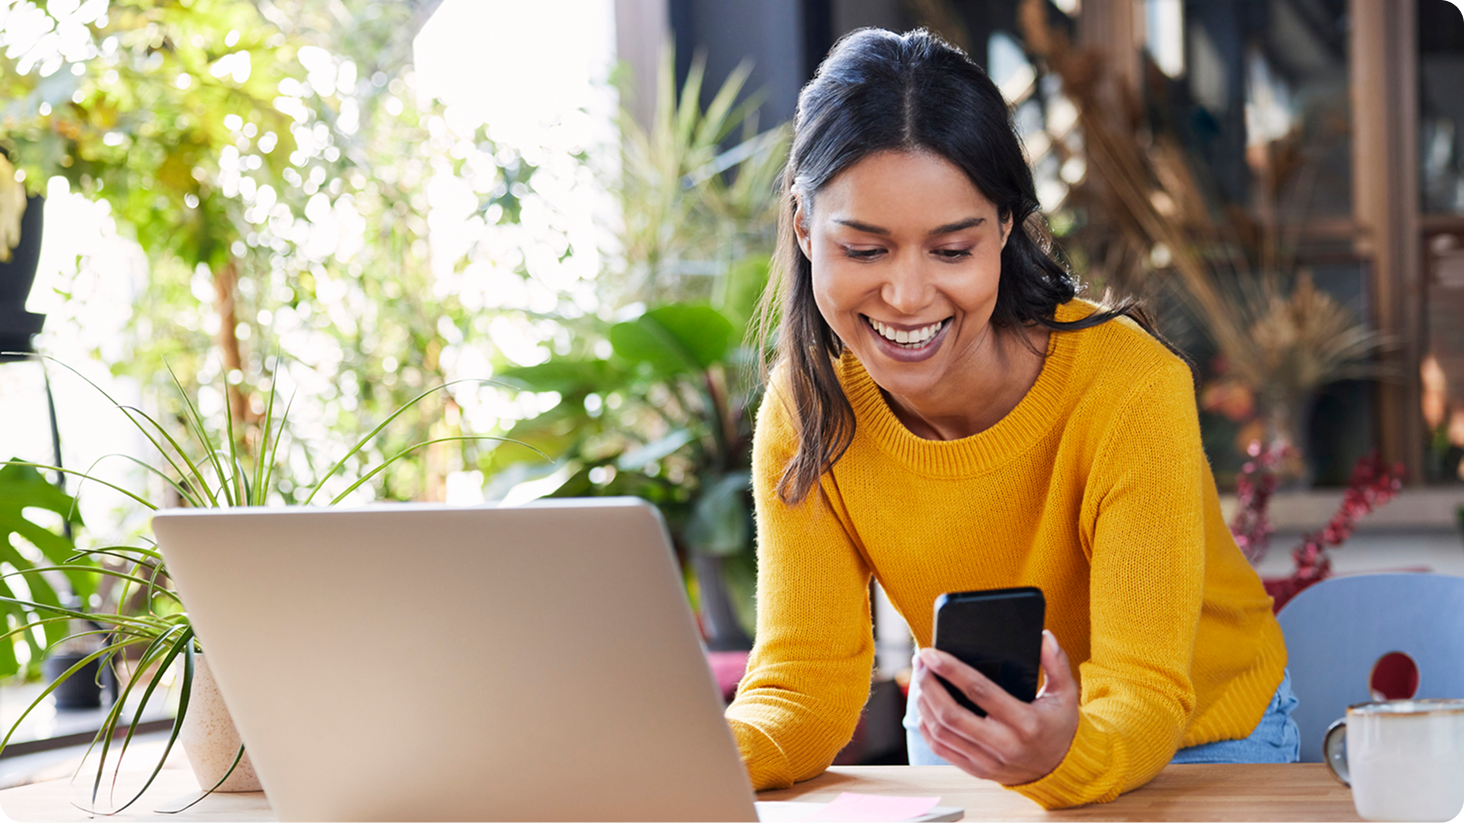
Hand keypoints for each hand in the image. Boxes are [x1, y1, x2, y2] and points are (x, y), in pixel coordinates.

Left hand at [915, 630, 1079, 785]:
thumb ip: (1056, 663)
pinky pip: (940, 748)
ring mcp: (987, 761)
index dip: (951, 670)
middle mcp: (1003, 745)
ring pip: (940, 731)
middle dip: (929, 684)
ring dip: (923, 702)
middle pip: (951, 714)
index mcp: (1026, 723)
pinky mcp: (975, 769)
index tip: (932, 653)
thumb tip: (1044, 635)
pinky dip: (926, 725)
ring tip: (921, 678)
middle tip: (921, 661)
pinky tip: (924, 705)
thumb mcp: (1065, 694)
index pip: (980, 692)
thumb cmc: (1058, 726)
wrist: (1059, 770)